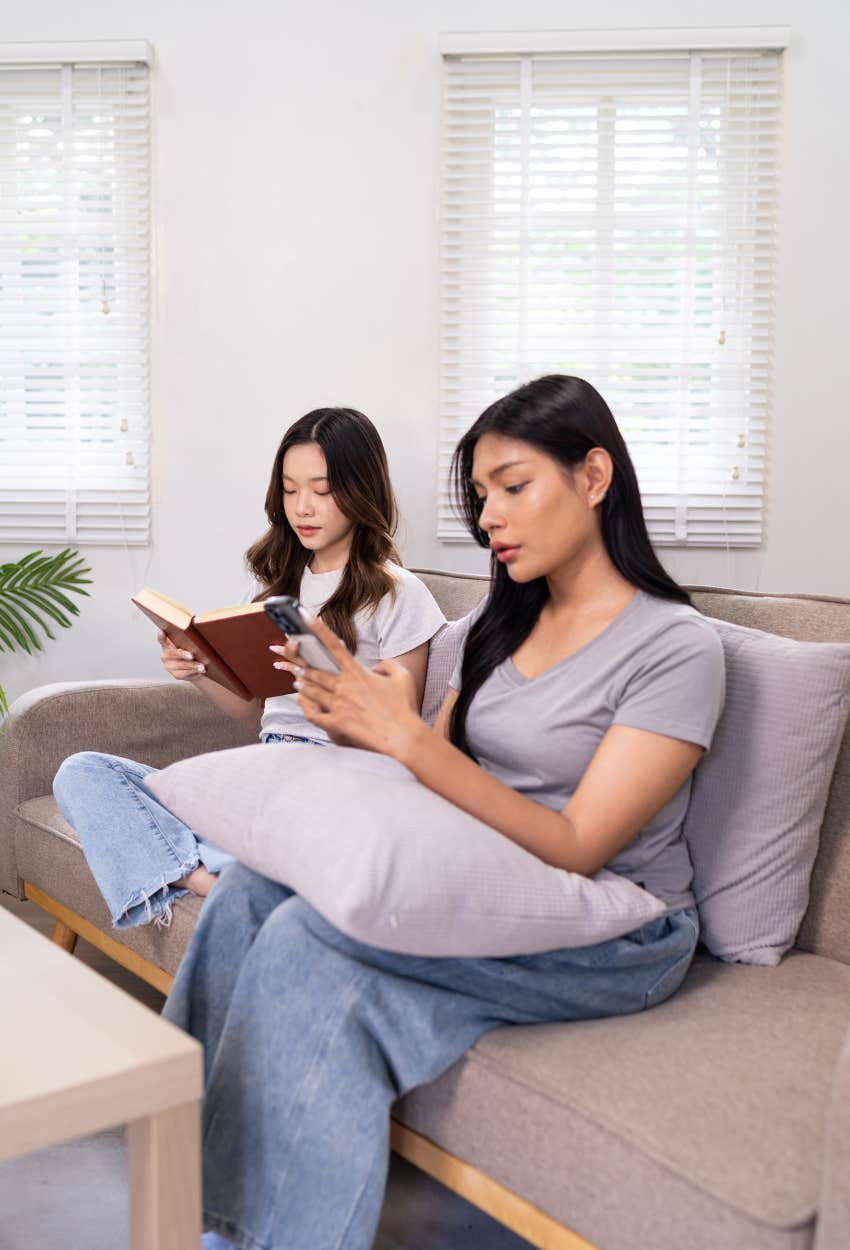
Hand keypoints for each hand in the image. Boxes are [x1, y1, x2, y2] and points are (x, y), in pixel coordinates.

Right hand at [158, 630, 205, 681]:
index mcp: (167, 645)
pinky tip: (200, 671)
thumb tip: (196, 628)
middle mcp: (166, 655)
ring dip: (192, 665)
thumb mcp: (189, 644)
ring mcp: (169, 666)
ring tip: (201, 666)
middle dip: (182, 654)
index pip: (162, 640)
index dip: (161, 636)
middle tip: (191, 655)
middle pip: (172, 653)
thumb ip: (188, 638)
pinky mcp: (176, 675)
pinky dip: (193, 672)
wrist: (195, 667)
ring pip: (181, 665)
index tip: (162, 632)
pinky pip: (184, 674)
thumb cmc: (192, 650)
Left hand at [271, 613, 422, 756]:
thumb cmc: (404, 708)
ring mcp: (339, 706)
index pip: (334, 646)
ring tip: (296, 680)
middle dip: (302, 664)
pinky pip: (313, 714)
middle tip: (293, 660)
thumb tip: (376, 667)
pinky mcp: (337, 724)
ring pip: (311, 690)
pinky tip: (303, 704)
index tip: (305, 616)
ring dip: (302, 683)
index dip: (318, 629)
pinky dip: (305, 707)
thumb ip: (388, 665)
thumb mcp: (403, 677)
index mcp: (359, 673)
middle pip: (316, 671)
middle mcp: (345, 687)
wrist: (402, 737)